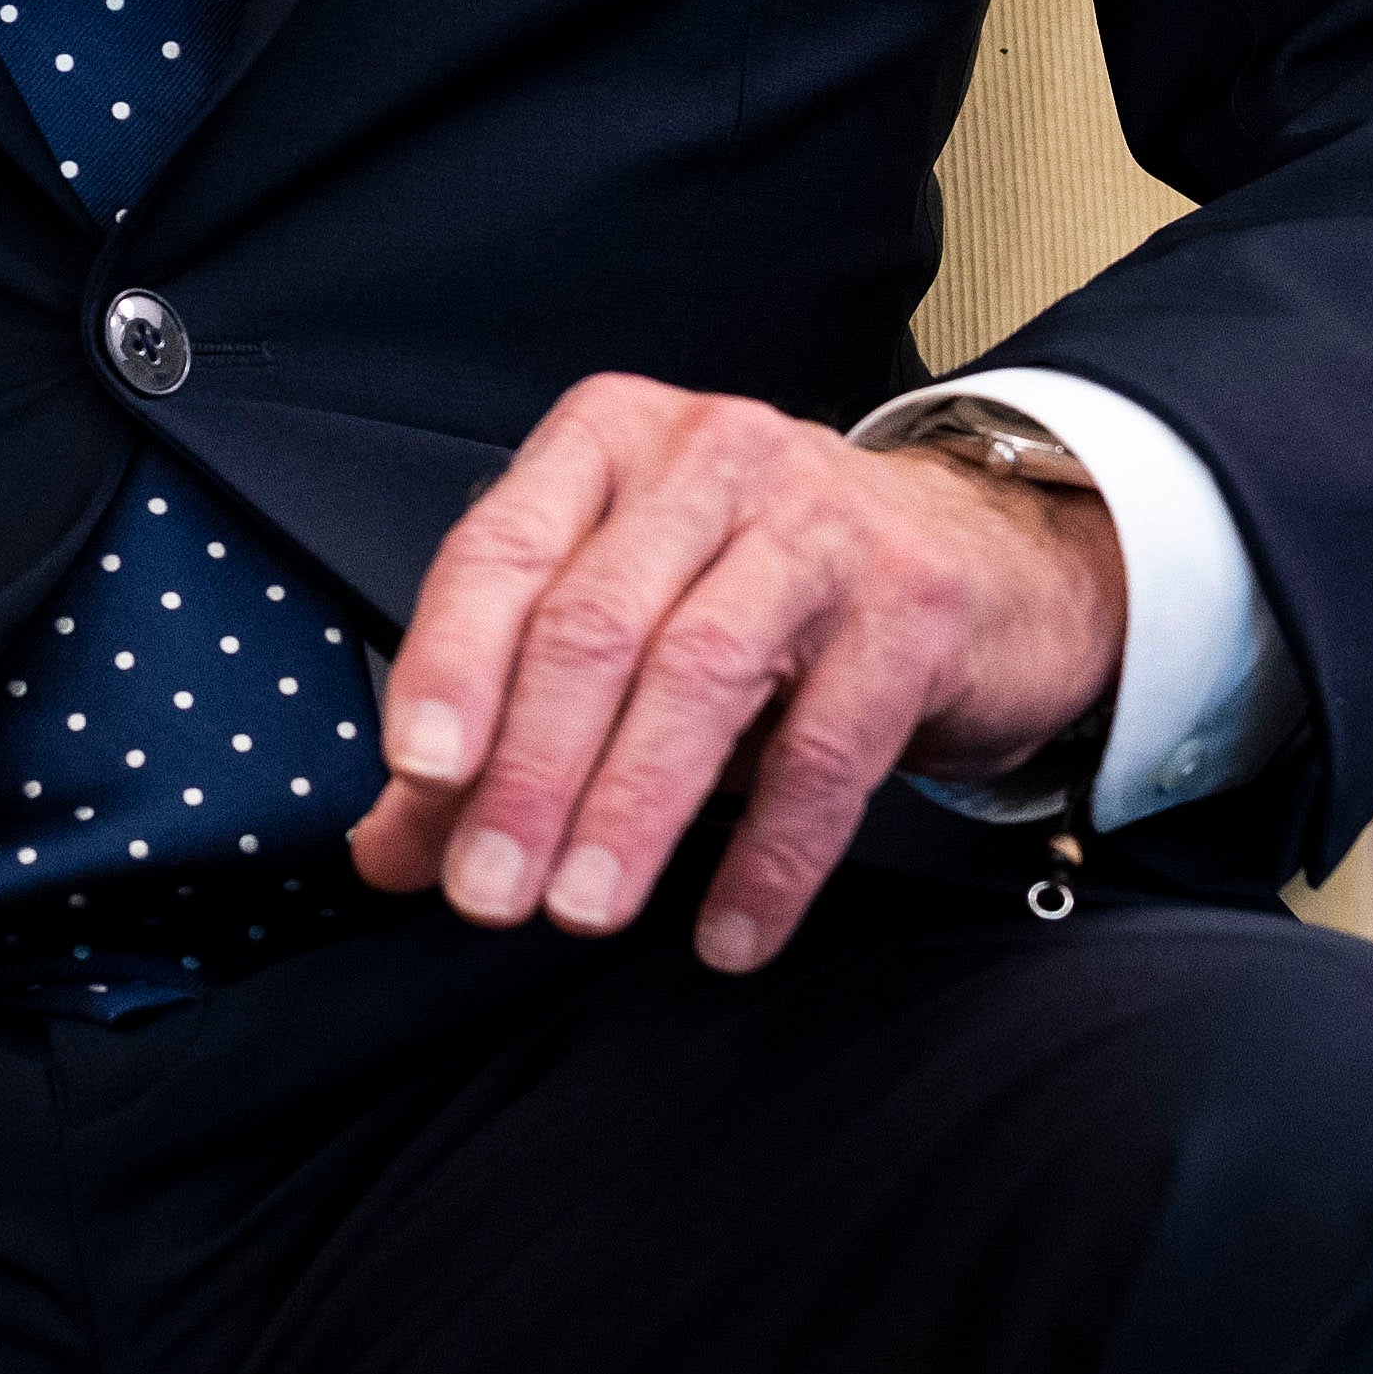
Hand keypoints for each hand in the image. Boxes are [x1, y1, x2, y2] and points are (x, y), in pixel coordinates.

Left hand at [350, 383, 1128, 972]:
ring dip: (631, 810)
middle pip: (595, 624)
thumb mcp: (623, 624)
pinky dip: (769, 855)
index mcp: (608, 442)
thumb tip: (390, 849)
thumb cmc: (765, 587)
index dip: (451, 666)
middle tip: (489, 890)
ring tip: (583, 909)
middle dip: (530, 771)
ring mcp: (820, 527)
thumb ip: (497, 728)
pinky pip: (827, 749)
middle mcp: (709, 461)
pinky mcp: (914, 610)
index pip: (502, 551)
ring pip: (700, 675)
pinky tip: (728, 931)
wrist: (982, 558)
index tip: (416, 772)